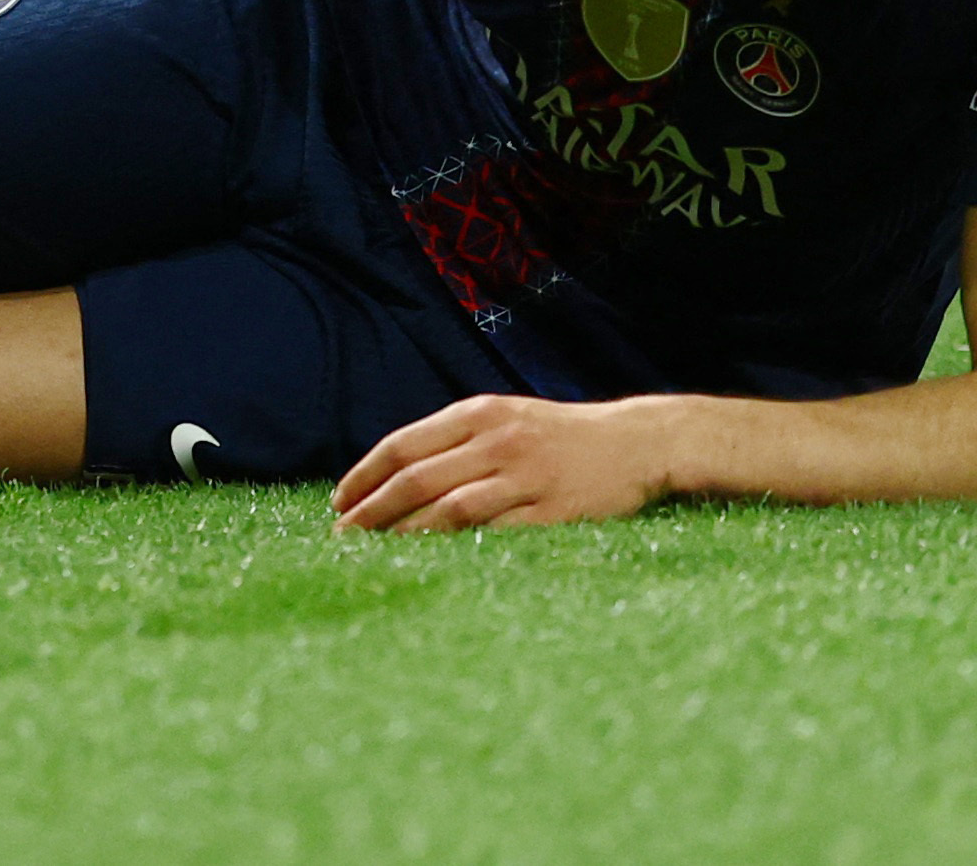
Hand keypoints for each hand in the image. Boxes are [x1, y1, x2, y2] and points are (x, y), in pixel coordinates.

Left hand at [330, 394, 673, 532]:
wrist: (636, 442)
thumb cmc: (560, 435)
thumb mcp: (506, 417)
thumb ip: (456, 439)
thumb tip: (394, 473)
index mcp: (480, 413)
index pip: (404, 445)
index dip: (365, 475)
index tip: (339, 502)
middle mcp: (498, 441)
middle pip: (416, 479)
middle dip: (370, 510)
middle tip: (341, 536)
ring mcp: (525, 477)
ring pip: (447, 510)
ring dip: (402, 534)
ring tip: (372, 554)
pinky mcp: (551, 514)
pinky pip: (491, 535)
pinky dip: (454, 549)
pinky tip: (429, 563)